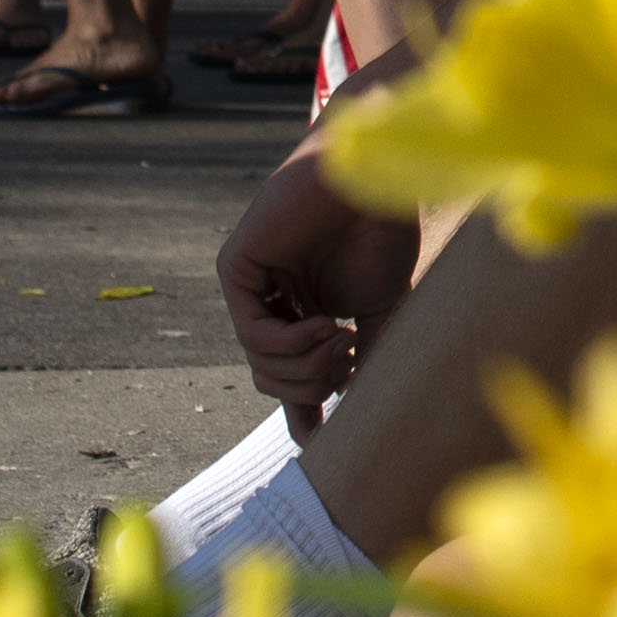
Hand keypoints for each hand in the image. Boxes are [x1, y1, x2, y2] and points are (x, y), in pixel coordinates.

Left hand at [220, 126, 419, 428]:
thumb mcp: (378, 309)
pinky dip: (289, 343)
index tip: (322, 443)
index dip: (305, 411)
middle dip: (314, 384)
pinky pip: (252, 332)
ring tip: (342, 339)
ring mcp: (252, 286)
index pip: (290, 375)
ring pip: (262, 364)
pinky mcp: (236, 269)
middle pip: (274, 380)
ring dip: (307, 365)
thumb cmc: (380, 230)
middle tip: (350, 359)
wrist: (375, 173)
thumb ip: (362, 357)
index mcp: (301, 310)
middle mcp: (272, 301)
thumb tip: (355, 411)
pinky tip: (324, 325)